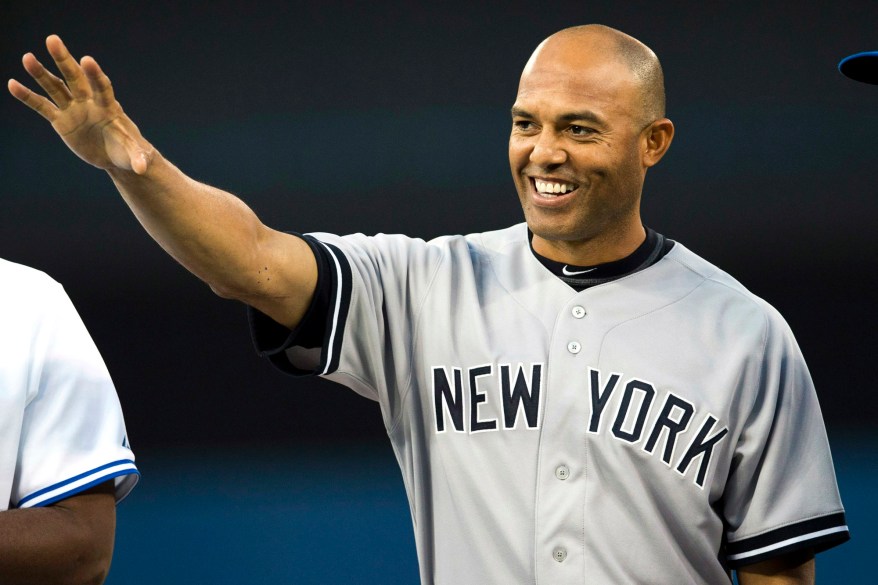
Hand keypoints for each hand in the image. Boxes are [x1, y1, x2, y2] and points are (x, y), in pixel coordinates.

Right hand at [8, 35, 152, 174]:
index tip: (87, 60)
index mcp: (109, 107)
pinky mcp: (61, 120)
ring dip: (41, 73)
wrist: (115, 156)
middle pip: (75, 78)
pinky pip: (42, 106)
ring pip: (55, 88)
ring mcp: (74, 109)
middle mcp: (89, 102)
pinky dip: (28, 96)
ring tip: (27, 57)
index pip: (102, 87)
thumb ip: (139, 158)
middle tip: (52, 39)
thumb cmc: (129, 151)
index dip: (95, 75)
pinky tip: (12, 84)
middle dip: (64, 60)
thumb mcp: (136, 156)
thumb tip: (142, 169)